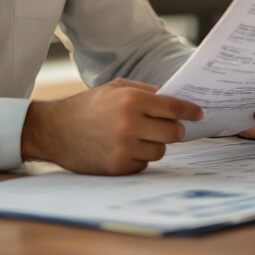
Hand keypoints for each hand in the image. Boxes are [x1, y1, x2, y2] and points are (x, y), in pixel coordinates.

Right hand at [20, 79, 203, 174]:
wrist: (55, 130)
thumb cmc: (87, 106)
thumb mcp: (116, 88)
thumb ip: (146, 91)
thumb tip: (175, 98)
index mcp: (132, 100)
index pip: (174, 108)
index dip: (190, 111)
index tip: (199, 114)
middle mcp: (130, 124)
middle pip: (174, 133)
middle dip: (175, 130)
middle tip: (169, 127)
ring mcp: (124, 148)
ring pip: (161, 151)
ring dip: (155, 144)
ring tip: (138, 136)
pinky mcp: (118, 167)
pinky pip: (144, 164)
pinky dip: (140, 157)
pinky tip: (124, 148)